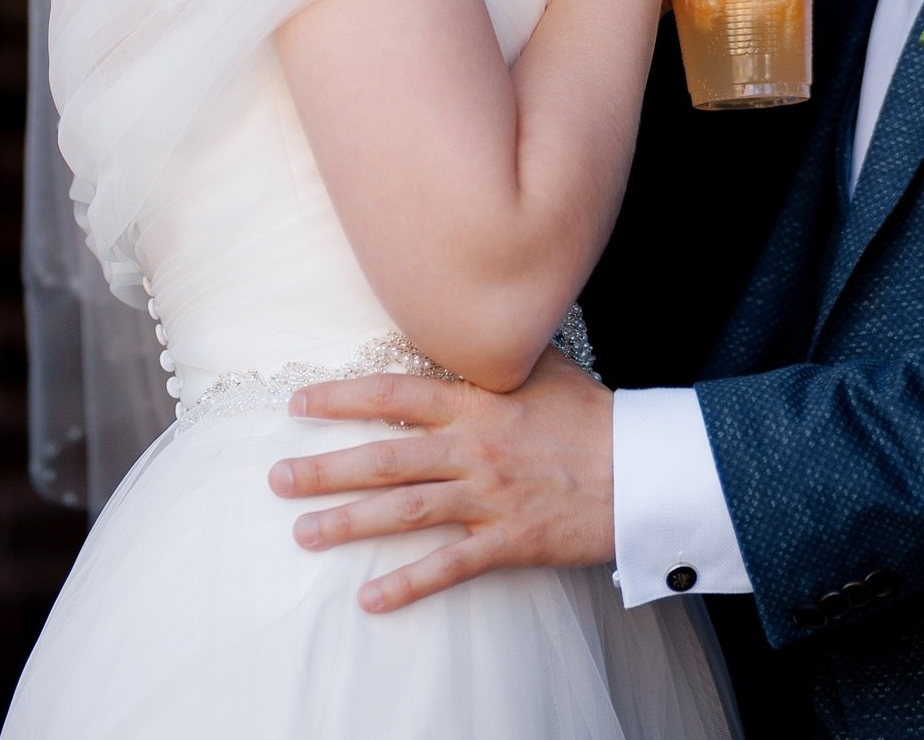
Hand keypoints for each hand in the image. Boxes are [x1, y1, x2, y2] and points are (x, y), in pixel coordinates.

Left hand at [267, 349, 614, 611]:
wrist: (646, 469)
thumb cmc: (593, 416)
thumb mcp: (542, 368)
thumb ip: (494, 354)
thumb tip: (463, 325)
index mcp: (477, 402)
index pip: (393, 393)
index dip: (341, 398)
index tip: (298, 405)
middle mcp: (474, 447)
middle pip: (385, 457)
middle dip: (325, 468)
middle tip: (276, 479)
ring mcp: (489, 496)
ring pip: (406, 510)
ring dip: (350, 523)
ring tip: (303, 533)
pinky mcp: (511, 540)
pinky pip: (450, 565)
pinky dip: (408, 584)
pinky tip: (369, 598)